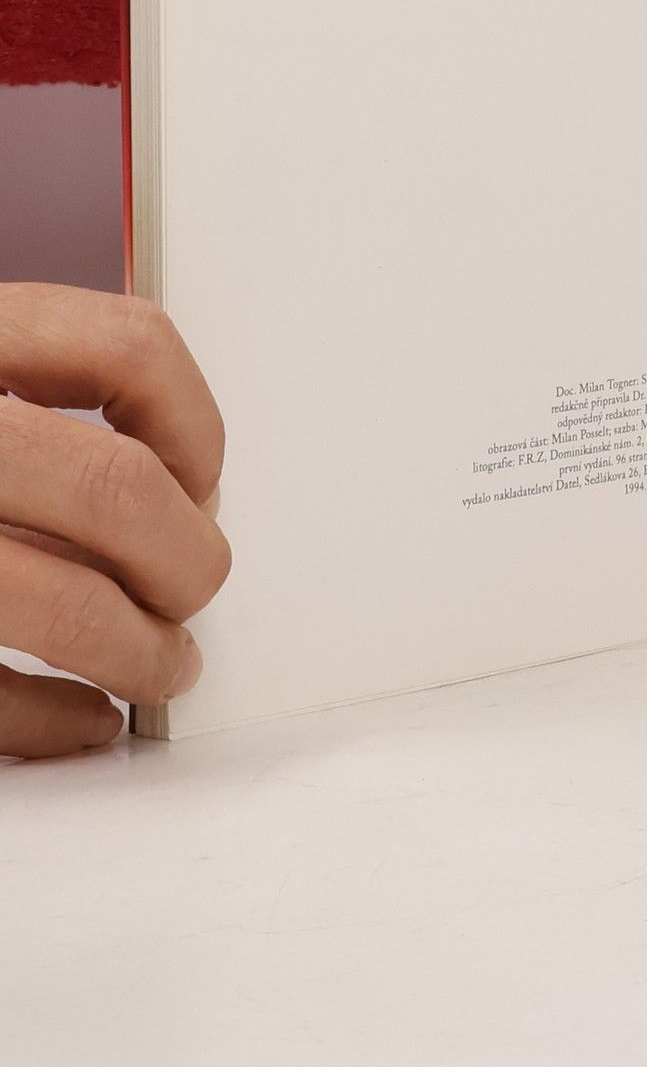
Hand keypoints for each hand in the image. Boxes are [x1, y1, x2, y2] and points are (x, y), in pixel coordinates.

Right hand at [0, 285, 227, 757]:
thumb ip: (25, 392)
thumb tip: (174, 483)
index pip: (123, 347)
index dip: (192, 422)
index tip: (201, 477)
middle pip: (114, 488)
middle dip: (184, 558)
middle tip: (193, 589)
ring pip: (58, 601)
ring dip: (139, 651)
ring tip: (158, 670)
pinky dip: (46, 717)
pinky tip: (79, 719)